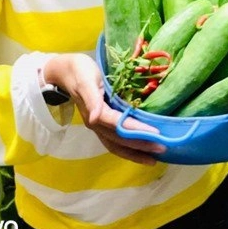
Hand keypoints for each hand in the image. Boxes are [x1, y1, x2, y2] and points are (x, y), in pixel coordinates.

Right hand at [42, 53, 166, 165]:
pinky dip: (128, 148)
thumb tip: (94, 118)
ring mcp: (97, 126)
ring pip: (117, 145)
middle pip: (120, 139)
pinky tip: (140, 150)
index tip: (156, 134)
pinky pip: (114, 141)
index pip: (119, 124)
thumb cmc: (78, 70)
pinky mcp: (100, 124)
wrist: (64, 71)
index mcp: (95, 111)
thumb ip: (91, 98)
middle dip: (141, 145)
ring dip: (135, 153)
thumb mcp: (86, 79)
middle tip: (162, 148)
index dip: (137, 130)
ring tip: (154, 158)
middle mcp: (96, 123)